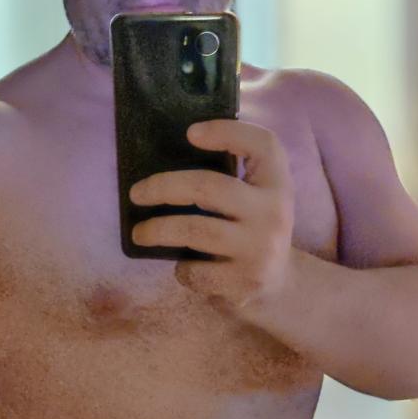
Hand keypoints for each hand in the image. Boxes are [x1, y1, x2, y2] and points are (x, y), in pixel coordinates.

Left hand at [128, 119, 294, 312]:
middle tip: (136, 193)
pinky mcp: (244, 283)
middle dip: (163, 187)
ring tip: (140, 233)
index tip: (190, 132)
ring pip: (193, 229)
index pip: (264, 145)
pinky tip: (184, 267)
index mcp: (278, 185)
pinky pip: (196, 271)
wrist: (280, 288)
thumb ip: (230, 179)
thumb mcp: (255, 201)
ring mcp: (260, 250)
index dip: (227, 131)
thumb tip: (165, 166)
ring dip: (157, 230)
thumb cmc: (252, 233)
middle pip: (208, 186)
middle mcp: (275, 214)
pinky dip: (182, 269)